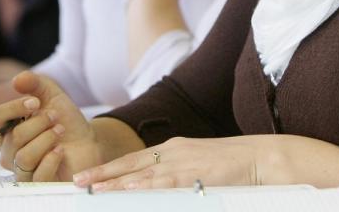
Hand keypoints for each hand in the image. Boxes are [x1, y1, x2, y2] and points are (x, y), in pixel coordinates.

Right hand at [0, 71, 102, 181]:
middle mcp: (9, 152)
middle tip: (56, 118)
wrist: (88, 141)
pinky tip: (61, 150)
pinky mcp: (39, 184)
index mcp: (6, 130)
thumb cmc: (64, 119)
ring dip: (47, 139)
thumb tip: (17, 80)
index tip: (36, 101)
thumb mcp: (51, 95)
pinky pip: (37, 176)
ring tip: (60, 132)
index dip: (14, 107)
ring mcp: (22, 170)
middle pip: (14, 137)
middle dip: (40, 122)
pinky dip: (51, 159)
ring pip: (24, 157)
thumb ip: (34, 84)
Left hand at [72, 136, 267, 190]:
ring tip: (93, 190)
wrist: (260, 157)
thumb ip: (177, 174)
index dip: (110, 168)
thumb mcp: (199, 166)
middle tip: (78, 182)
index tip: (90, 176)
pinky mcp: (194, 174)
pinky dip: (143, 186)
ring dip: (115, 182)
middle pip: (130, 163)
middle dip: (103, 173)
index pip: (134, 159)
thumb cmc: (233, 165)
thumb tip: (157, 188)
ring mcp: (182, 162)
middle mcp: (173, 152)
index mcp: (173, 149)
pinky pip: (163, 182)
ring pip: (141, 174)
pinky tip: (126, 189)